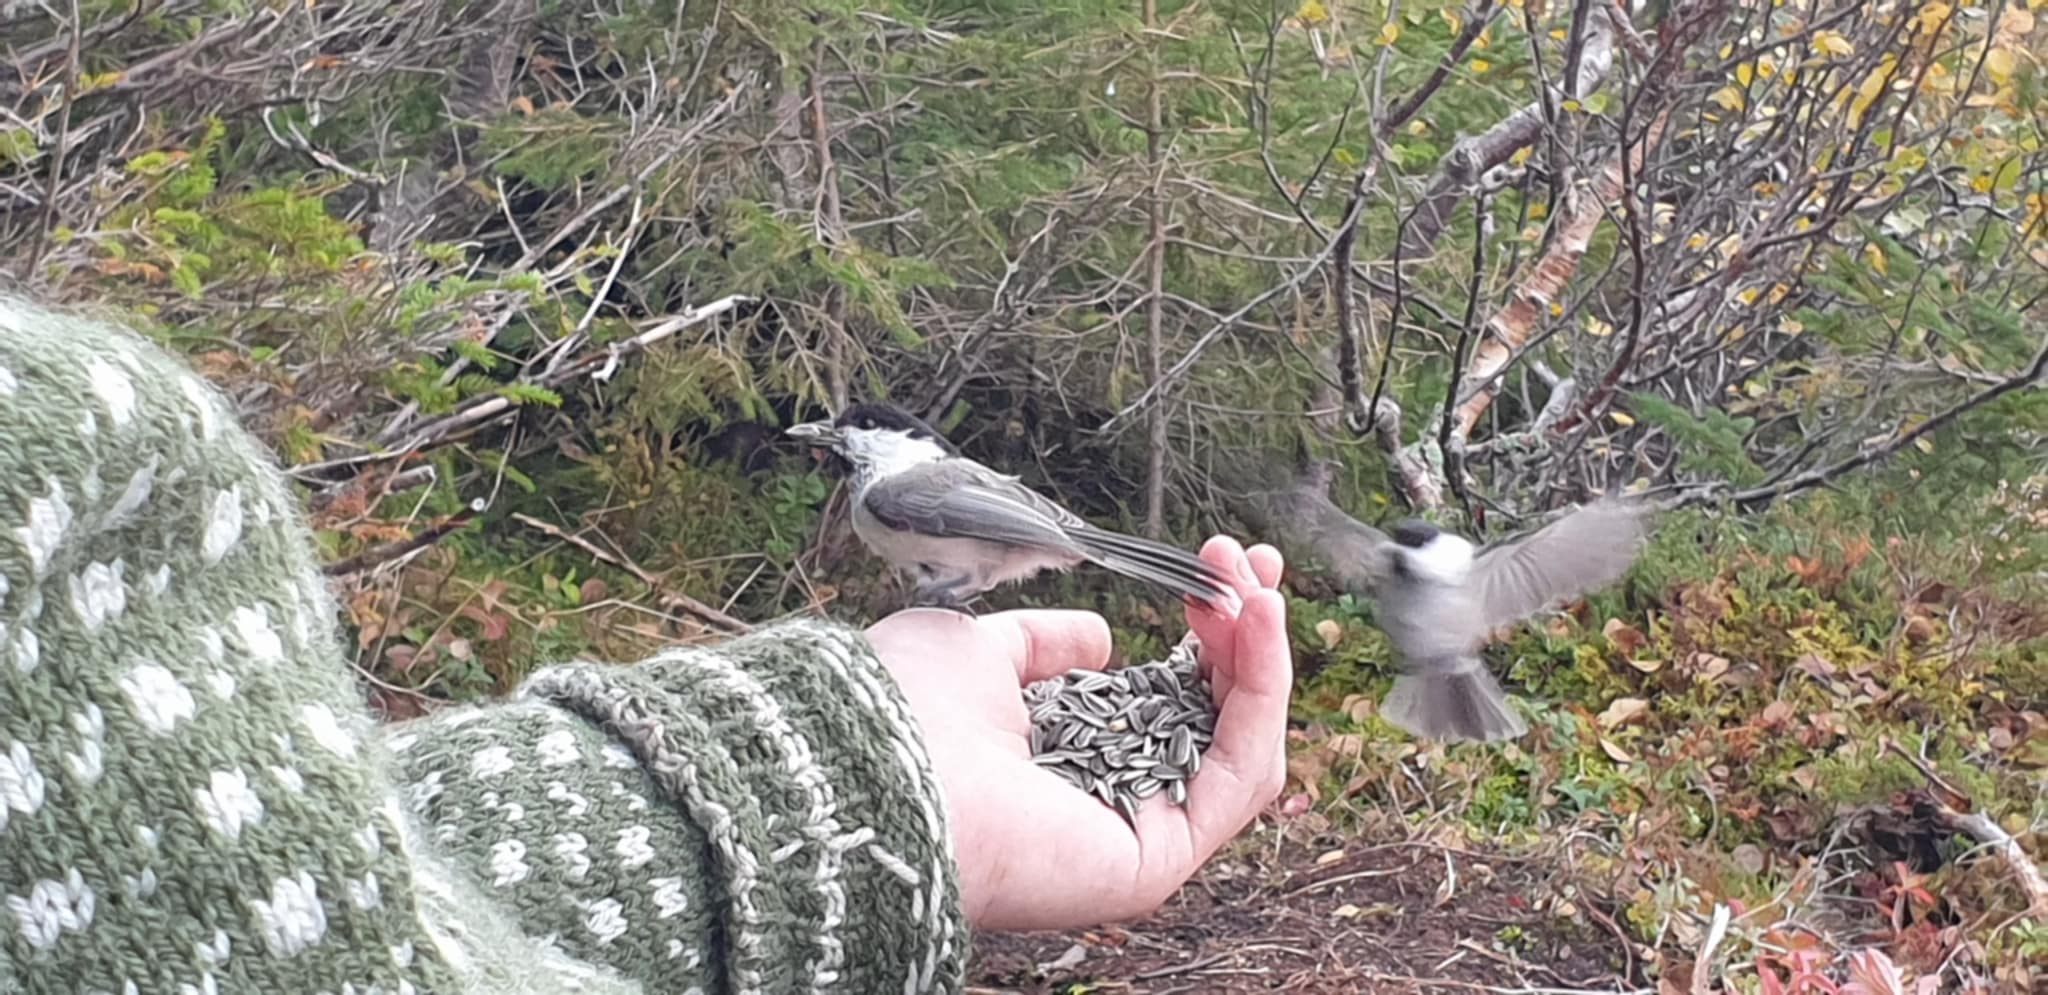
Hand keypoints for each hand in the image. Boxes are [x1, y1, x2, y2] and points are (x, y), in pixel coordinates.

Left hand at [864, 536, 1289, 930]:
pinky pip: (1241, 777)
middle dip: (1243, 635)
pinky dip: (1262, 694)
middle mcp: (1107, 802)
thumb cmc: (906, 711)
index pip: (1165, 698)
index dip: (1204, 631)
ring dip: (1262, 657)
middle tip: (1253, 560)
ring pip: (1240, 747)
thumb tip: (1100, 637)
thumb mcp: (980, 648)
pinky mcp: (1157, 857)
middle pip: (1213, 721)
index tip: (1217, 560)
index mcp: (1065, 760)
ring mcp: (1138, 834)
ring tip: (1256, 586)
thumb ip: (1042, 645)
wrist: (876, 765)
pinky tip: (1253, 622)